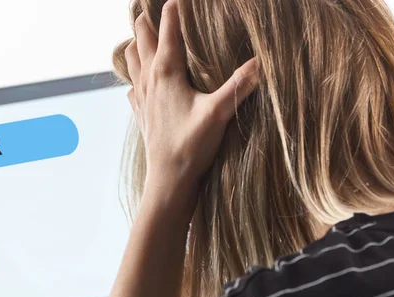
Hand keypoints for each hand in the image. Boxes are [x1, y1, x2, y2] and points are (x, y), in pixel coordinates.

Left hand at [125, 0, 258, 211]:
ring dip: (137, 43)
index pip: (168, 27)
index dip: (174, 7)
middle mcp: (149, 78)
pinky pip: (132, 85)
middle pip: (141, 36)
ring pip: (131, 58)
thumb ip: (240, 85)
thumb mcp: (219, 113)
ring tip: (147, 36)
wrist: (168, 181)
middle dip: (148, 19)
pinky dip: (136, 74)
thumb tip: (263, 60)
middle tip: (159, 10)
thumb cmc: (190, 147)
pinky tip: (144, 80)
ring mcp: (142, 96)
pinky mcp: (141, 113)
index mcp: (166, 71)